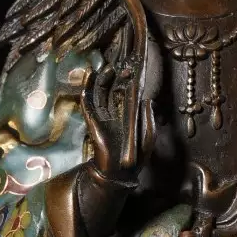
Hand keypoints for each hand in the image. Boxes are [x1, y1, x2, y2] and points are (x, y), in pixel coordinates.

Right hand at [80, 58, 146, 187]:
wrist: (119, 173)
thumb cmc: (136, 156)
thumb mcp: (148, 136)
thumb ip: (149, 119)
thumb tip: (148, 100)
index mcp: (127, 115)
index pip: (126, 93)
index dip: (128, 81)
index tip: (132, 67)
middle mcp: (114, 113)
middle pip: (113, 90)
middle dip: (115, 77)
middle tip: (120, 64)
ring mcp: (102, 117)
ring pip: (100, 93)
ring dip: (101, 80)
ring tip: (106, 67)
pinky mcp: (93, 121)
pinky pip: (88, 104)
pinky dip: (87, 90)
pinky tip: (89, 78)